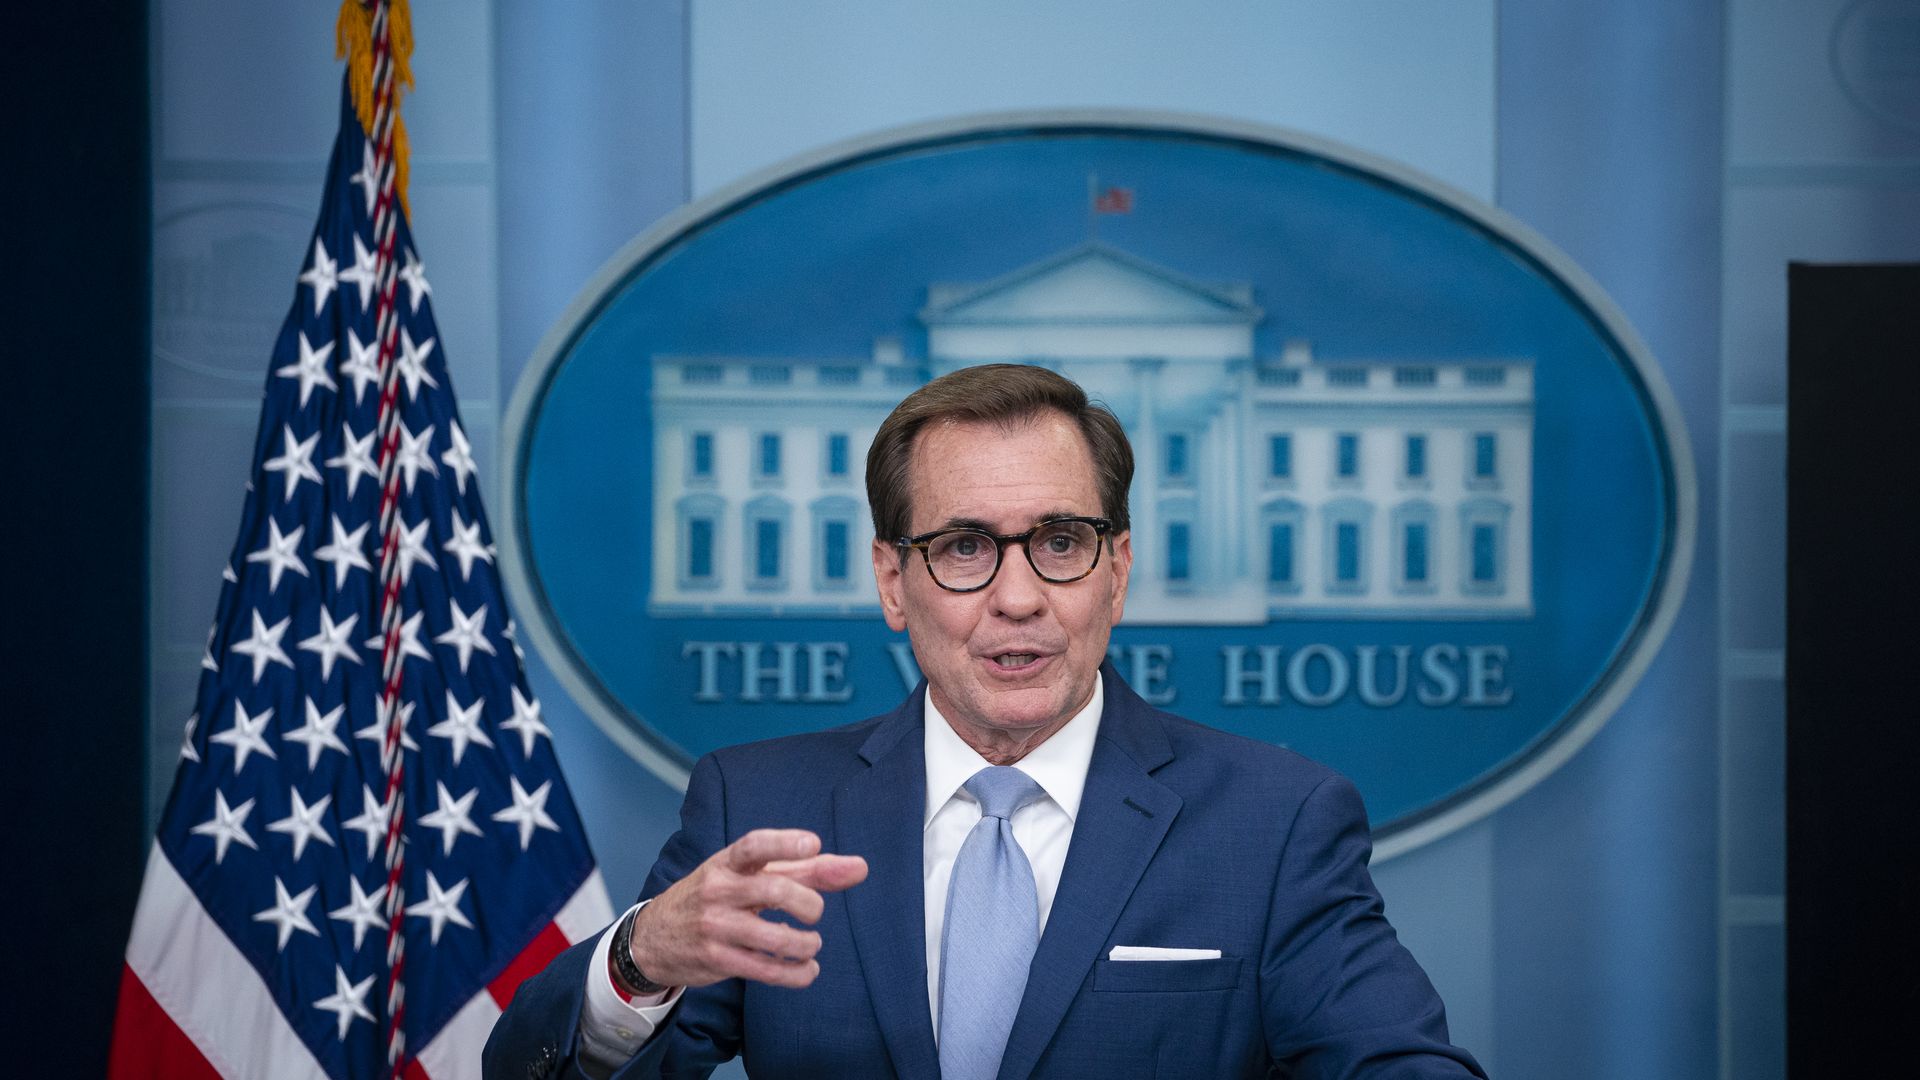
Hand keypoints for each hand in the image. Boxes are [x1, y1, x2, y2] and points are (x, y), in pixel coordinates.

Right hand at [627, 828, 868, 989]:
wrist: (652, 938)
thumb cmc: (716, 897)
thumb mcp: (750, 875)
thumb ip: (806, 870)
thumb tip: (860, 867)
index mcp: (727, 863)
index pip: (754, 845)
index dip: (784, 843)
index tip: (814, 843)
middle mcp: (718, 891)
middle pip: (772, 890)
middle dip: (807, 903)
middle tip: (815, 913)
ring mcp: (715, 927)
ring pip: (770, 936)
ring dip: (804, 944)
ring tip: (812, 944)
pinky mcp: (717, 960)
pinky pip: (764, 969)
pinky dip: (795, 973)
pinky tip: (807, 970)